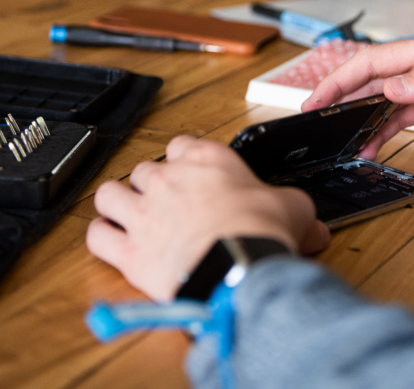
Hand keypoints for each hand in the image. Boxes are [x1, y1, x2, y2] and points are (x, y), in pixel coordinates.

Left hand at [87, 136, 329, 300]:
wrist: (238, 269)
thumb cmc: (261, 233)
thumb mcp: (293, 209)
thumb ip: (295, 210)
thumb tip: (316, 229)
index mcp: (206, 160)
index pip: (181, 145)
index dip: (184, 160)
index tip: (192, 174)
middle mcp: (168, 179)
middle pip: (144, 169)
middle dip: (151, 185)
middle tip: (166, 203)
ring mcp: (143, 213)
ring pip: (109, 194)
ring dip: (117, 204)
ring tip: (128, 216)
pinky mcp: (128, 251)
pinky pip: (97, 236)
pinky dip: (102, 238)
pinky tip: (112, 243)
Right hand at [303, 32, 413, 157]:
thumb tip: (394, 84)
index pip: (375, 60)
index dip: (342, 78)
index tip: (319, 96)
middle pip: (372, 76)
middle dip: (341, 95)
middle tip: (315, 116)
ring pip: (384, 98)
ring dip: (361, 117)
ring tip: (342, 139)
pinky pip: (403, 115)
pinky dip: (384, 129)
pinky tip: (372, 144)